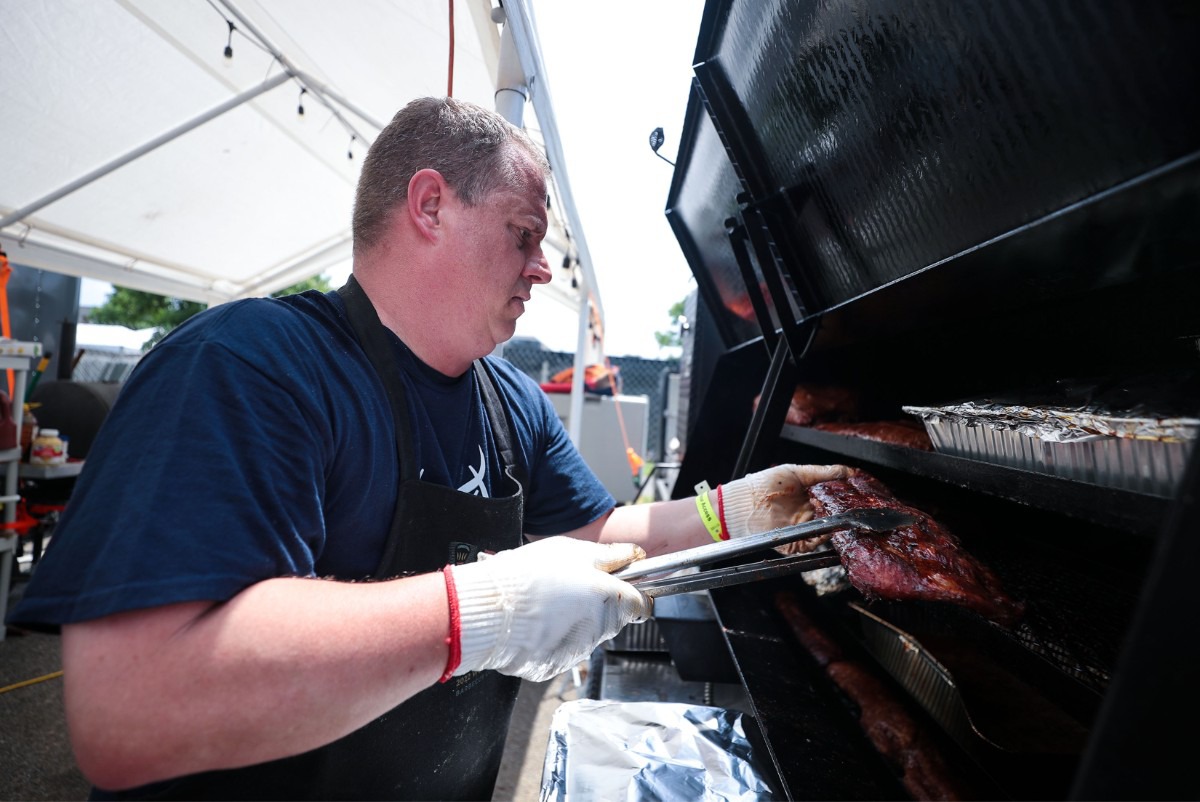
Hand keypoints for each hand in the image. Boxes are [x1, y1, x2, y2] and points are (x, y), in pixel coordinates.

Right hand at [445, 537, 650, 681]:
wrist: (488, 610)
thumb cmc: (529, 575)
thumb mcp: (573, 551)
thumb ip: (610, 556)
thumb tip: (635, 556)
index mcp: (609, 600)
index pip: (642, 605)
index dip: (634, 593)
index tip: (621, 585)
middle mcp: (598, 631)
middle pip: (612, 619)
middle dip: (598, 604)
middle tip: (569, 586)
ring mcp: (576, 652)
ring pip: (587, 634)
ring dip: (574, 620)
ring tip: (545, 602)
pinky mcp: (553, 666)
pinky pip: (562, 649)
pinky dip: (553, 637)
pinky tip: (534, 620)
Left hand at [716, 464, 852, 538]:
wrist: (742, 503)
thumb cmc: (763, 484)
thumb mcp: (795, 472)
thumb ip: (821, 472)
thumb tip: (847, 470)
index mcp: (809, 498)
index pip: (835, 500)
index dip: (847, 498)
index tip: (861, 494)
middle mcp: (809, 515)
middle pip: (835, 517)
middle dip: (847, 514)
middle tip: (859, 507)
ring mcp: (803, 530)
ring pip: (828, 531)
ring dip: (837, 525)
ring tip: (846, 516)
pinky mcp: (796, 544)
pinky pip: (814, 543)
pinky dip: (823, 537)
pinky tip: (829, 528)